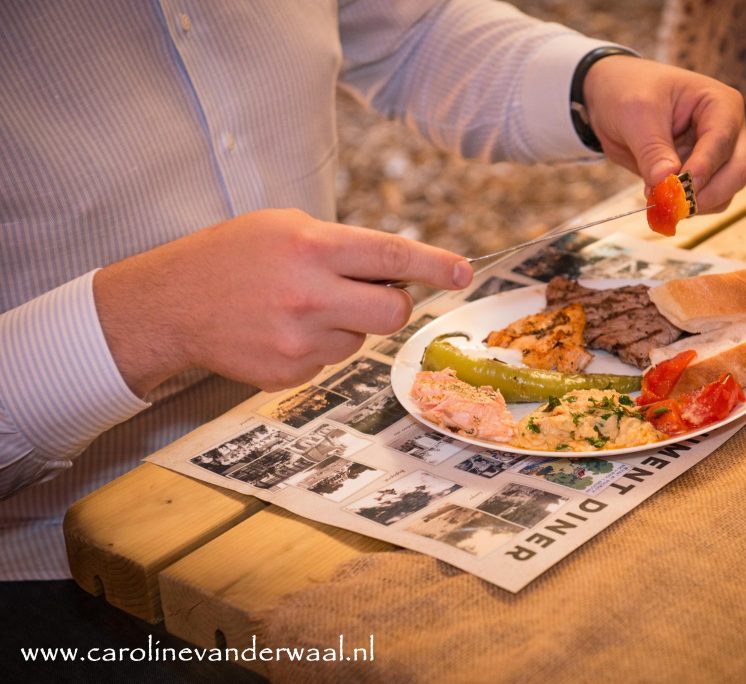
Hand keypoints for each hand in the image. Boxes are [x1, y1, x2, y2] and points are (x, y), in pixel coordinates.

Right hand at [94, 209, 472, 395]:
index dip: (435, 266)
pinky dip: (319, 346)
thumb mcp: (285, 226)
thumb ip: (342, 246)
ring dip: (347, 325)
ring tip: (300, 307)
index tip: (463, 272)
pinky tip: (283, 329)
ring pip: (361, 340)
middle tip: (369, 294)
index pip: (393, 257)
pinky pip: (331, 361)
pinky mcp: (288, 373)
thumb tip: (398, 273)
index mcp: (311, 246)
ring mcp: (298, 340)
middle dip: (392, 305)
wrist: (172, 304)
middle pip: (392, 313)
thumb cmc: (231, 256)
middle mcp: (309, 294)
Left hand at [582, 56, 745, 212]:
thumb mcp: (637, 115)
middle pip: (735, 172)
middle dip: (706, 193)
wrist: (611, 98)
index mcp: (720, 104)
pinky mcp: (699, 176)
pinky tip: (658, 196)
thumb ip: (653, 150)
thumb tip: (666, 181)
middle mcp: (727, 131)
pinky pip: (703, 201)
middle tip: (673, 204)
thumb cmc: (629, 91)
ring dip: (694, 203)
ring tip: (658, 197)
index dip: (704, 166)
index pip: (722, 140)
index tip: (681, 186)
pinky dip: (684, 206)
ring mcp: (715, 156)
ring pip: (724, 192)